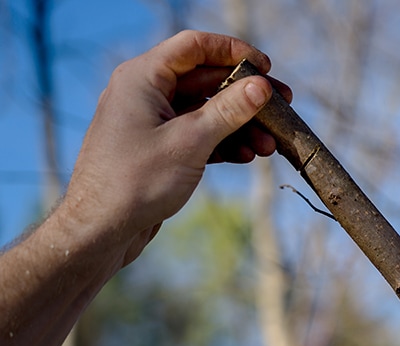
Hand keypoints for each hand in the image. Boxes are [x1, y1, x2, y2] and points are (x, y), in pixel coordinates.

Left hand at [63, 30, 290, 265]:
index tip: (267, 67)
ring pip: (206, 112)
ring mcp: (152, 123)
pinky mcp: (160, 149)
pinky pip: (199, 135)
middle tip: (282, 106)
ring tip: (269, 145)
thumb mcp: (190, 142)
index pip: (194, 47)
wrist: (101, 230)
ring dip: (240, 125)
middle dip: (246, 97)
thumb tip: (261, 87)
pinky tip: (247, 156)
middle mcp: (146, 94)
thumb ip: (228, 111)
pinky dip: (224, 143)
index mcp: (143, 78)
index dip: (234, 52)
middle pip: (206, 80)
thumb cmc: (135, 182)